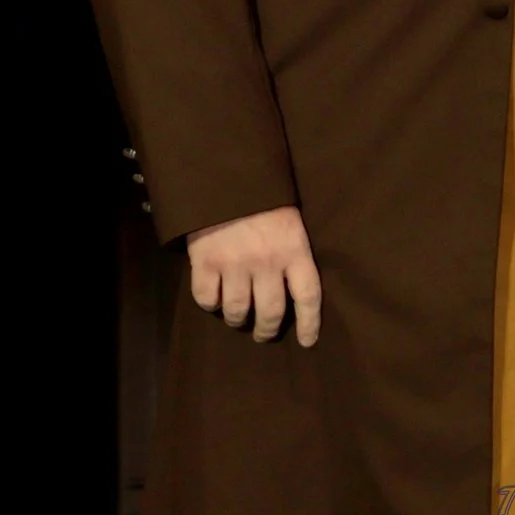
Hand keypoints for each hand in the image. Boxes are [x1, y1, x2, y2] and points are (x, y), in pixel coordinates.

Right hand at [185, 204, 322, 344]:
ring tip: (237, 316)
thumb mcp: (289, 219)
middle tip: (263, 332)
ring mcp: (234, 263)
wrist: (224, 173)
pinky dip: (210, 304)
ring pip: (237, 312)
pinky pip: (207, 299)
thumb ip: (292, 251)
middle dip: (266, 330)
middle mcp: (266, 262)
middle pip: (270, 313)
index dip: (309, 323)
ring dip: (237, 320)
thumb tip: (294, 286)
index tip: (307, 341)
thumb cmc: (262, 196)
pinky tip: (214, 296)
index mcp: (293, 249)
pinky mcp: (205, 262)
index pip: (309, 296)